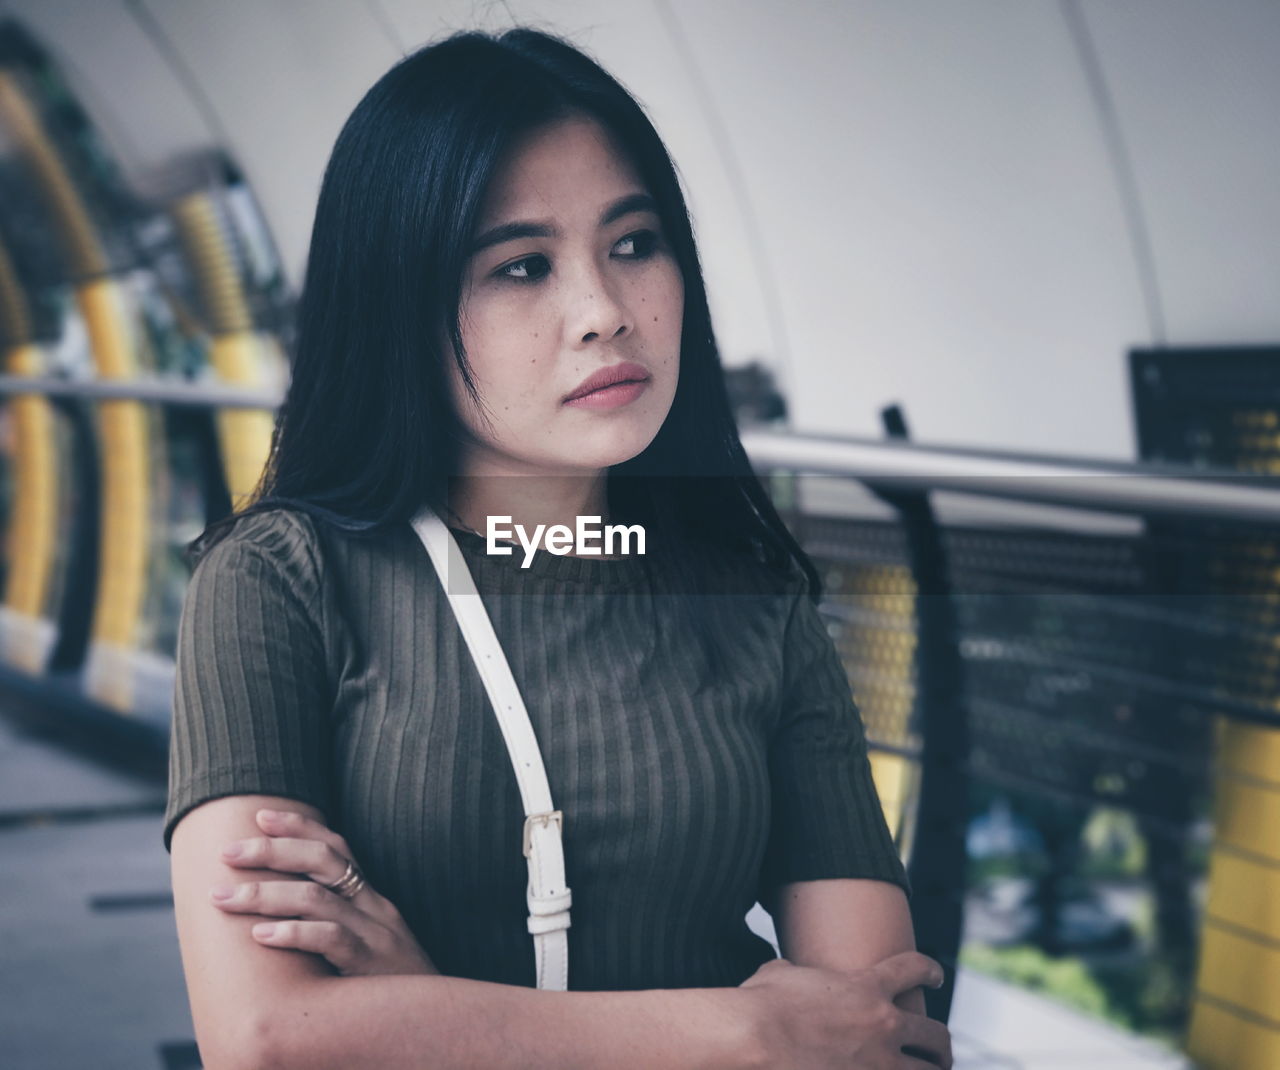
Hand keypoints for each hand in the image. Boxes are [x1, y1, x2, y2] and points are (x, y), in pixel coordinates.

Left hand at [210, 808, 439, 977]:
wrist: (437, 1021)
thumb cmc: (391, 988)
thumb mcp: (369, 946)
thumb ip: (336, 926)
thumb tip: (281, 918)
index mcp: (371, 898)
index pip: (336, 847)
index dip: (299, 826)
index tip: (260, 815)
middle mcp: (373, 907)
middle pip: (322, 860)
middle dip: (271, 850)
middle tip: (228, 852)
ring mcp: (374, 933)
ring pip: (317, 897)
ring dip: (265, 893)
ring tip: (224, 898)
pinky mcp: (370, 964)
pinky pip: (331, 939)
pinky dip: (294, 933)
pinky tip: (262, 935)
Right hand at [738, 951, 951, 1068]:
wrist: (756, 1039)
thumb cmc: (762, 1004)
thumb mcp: (780, 973)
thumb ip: (794, 971)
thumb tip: (785, 971)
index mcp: (866, 987)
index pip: (914, 969)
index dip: (930, 971)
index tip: (935, 978)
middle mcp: (883, 1024)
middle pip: (936, 1034)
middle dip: (941, 1044)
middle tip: (938, 1049)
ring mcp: (879, 1063)